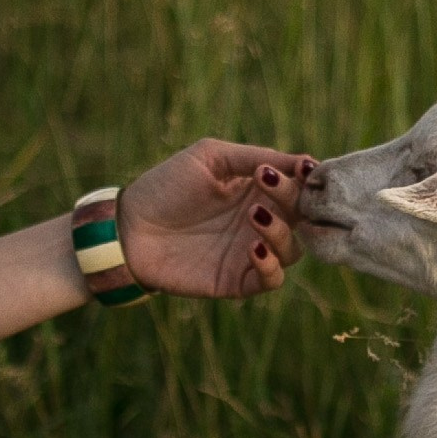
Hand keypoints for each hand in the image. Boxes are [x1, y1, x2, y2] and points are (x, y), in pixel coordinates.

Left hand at [116, 141, 314, 301]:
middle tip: (270, 186)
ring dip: (281, 231)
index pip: (300, 187)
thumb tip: (308, 163)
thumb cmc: (165, 186)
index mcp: (258, 190)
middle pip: (302, 217)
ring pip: (293, 250)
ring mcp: (250, 252)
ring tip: (253, 215)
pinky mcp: (237, 280)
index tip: (304, 170)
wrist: (128, 228)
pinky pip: (272, 280)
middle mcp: (261, 221)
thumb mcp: (210, 157)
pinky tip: (253, 247)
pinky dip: (271, 265)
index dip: (308, 180)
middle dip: (296, 201)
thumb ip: (256, 157)